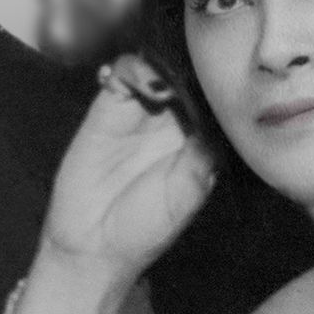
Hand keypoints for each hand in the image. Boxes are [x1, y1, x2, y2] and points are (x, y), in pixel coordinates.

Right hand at [40, 55, 215, 282]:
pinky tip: (141, 82)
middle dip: (190, 67)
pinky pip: (119, 78)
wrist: (92, 247)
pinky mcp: (105, 112)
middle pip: (185, 78)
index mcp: (197, 143)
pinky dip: (130, 70)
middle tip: (192, 68)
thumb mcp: (185, 196)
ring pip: (154, 70)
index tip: (220, 79)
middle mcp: (170, 125)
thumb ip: (201, 157)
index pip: (211, 100)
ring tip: (166, 81)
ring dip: (161, 66)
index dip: (215, 86)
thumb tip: (213, 119)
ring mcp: (137, 116)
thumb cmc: (144, 230)